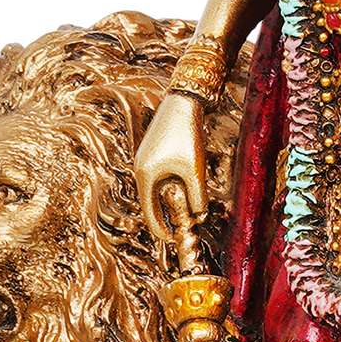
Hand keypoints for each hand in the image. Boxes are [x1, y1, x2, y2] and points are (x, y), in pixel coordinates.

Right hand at [135, 92, 207, 244]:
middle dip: (166, 217)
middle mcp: (141, 169)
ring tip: (188, 211)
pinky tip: (185, 191)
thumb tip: (199, 217)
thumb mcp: (195, 168)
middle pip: (150, 203)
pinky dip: (170, 189)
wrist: (182, 101)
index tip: (174, 240)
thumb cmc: (186, 133)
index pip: (149, 212)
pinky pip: (160, 179)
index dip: (161, 229)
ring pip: (156, 191)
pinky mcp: (154, 153)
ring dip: (170, 202)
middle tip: (182, 230)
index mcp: (145, 175)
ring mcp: (146, 161)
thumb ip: (196, 195)